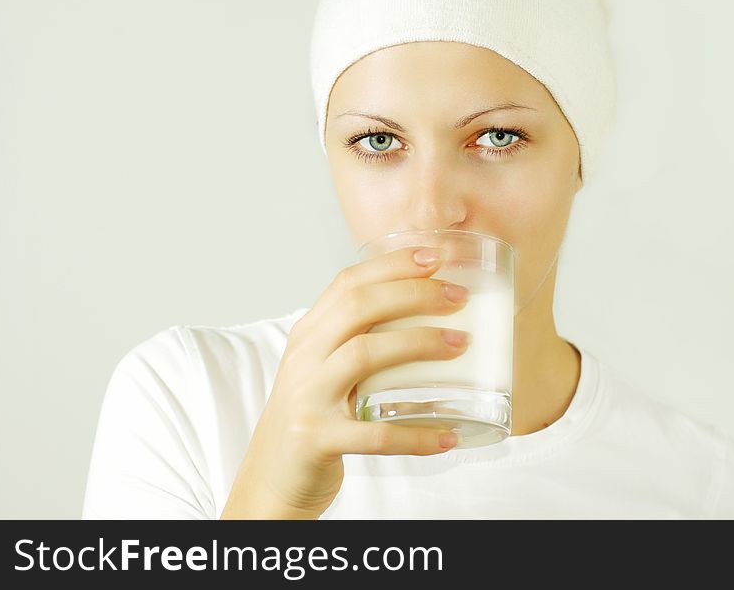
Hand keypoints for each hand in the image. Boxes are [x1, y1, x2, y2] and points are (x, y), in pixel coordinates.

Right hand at [220, 245, 469, 518]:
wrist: (273, 476)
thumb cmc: (315, 416)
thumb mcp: (326, 368)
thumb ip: (359, 340)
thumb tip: (428, 313)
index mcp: (309, 334)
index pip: (347, 282)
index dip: (392, 264)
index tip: (435, 257)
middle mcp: (304, 358)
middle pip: (358, 307)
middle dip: (413, 294)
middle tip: (458, 298)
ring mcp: (307, 397)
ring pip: (364, 355)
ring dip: (418, 342)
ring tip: (460, 344)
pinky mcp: (316, 438)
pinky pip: (374, 434)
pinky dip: (415, 435)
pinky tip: (447, 436)